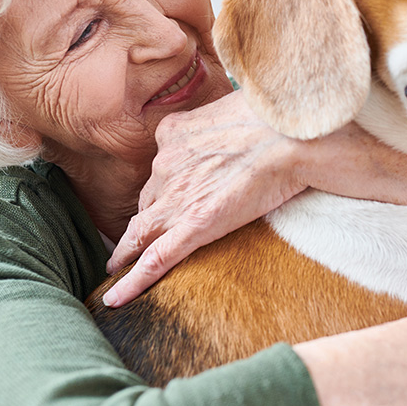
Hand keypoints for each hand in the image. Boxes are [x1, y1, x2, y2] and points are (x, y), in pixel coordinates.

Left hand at [103, 91, 306, 306]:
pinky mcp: (195, 226)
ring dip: (126, 251)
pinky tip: (116, 299)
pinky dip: (132, 282)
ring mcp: (177, 198)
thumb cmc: (277, 119)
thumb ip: (222, 122)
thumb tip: (234, 129)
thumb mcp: (234, 107)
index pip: (162, 169)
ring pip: (141, 232)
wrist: (291, 137)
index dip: (158, 189)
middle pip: (148, 201)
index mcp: (174, 134)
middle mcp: (167, 165)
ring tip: (115, 269)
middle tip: (133, 240)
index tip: (156, 202)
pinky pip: (156, 259)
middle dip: (141, 221)